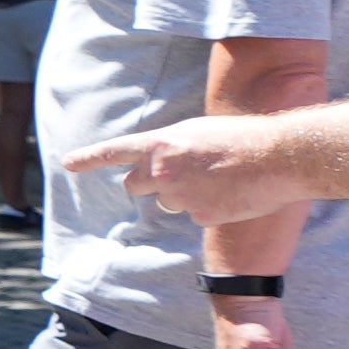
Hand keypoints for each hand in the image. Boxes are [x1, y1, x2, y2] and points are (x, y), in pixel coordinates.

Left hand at [60, 120, 314, 228]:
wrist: (280, 156)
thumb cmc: (244, 137)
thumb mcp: (199, 132)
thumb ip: (173, 148)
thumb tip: (163, 164)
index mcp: (161, 144)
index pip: (114, 151)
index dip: (89, 158)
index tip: (67, 164)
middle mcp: (163, 172)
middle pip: (134, 185)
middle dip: (145, 184)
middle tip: (172, 177)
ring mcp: (181, 197)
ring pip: (168, 202)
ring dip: (183, 195)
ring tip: (217, 179)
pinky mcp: (201, 216)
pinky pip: (196, 215)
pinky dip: (210, 208)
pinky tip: (232, 194)